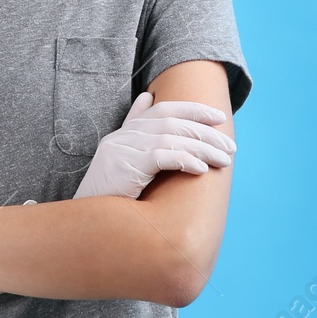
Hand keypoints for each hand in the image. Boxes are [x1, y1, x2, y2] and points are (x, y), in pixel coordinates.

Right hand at [73, 91, 235, 199]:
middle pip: (173, 123)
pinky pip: (163, 157)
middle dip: (207, 132)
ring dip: (203, 148)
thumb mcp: (122, 158)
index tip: (219, 116)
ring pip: (173, 138)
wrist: (86, 221)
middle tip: (231, 146)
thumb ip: (136, 130)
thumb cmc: (109, 194)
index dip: (193, 109)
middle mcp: (124, 136)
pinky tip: (202, 169)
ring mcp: (123, 149)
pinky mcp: (127, 167)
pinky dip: (186, 160)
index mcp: (126, 132)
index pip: (164, 109)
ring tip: (224, 159)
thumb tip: (148, 96)